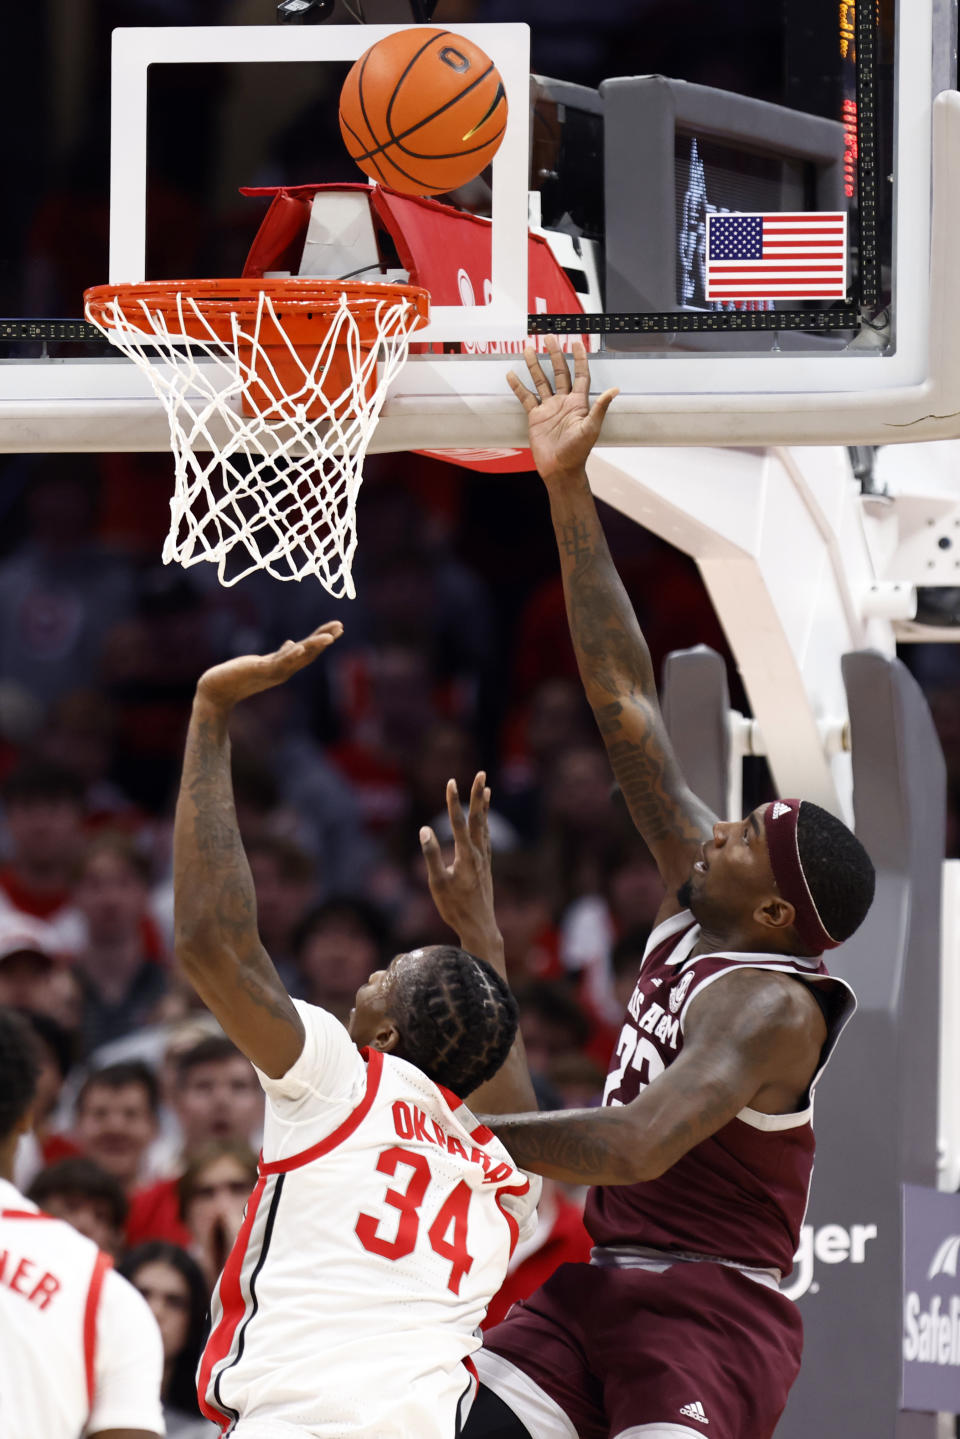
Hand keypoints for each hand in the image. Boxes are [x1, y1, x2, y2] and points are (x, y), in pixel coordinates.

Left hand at [195, 621, 342, 710]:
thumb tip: (291, 643)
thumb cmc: (237, 676)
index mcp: (284, 667)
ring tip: (329, 637)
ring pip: (297, 658)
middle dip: (324, 640)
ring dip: (313, 647)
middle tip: (340, 627)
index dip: (322, 639)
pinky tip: (298, 646)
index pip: (308, 651)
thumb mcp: (262, 663)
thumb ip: (279, 655)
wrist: (216, 690)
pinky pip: (278, 662)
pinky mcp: (258, 670)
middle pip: (308, 653)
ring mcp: (272, 671)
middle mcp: (282, 670)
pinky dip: (289, 655)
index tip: (337, 628)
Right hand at [420, 772, 498, 955]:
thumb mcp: (438, 884)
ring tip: (487, 789)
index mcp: (466, 856)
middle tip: (481, 774)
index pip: (459, 822)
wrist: (480, 927)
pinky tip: (484, 822)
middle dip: (477, 795)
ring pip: (485, 827)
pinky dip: (485, 824)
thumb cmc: (455, 908)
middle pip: (478, 818)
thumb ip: (432, 855)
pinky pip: (487, 838)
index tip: (451, 782)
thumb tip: (425, 830)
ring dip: (484, 807)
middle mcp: (479, 854)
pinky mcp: (486, 867)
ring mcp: (484, 860)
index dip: (454, 801)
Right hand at [507, 336, 617, 484]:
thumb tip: (615, 390)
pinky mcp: (535, 417)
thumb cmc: (578, 452)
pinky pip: (526, 397)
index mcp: (579, 403)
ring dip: (535, 365)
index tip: (575, 342)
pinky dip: (518, 386)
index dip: (579, 358)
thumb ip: (600, 408)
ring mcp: (549, 408)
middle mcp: (564, 401)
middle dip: (554, 354)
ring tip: (528, 349)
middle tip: (548, 337)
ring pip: (541, 381)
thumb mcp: (591, 428)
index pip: (580, 374)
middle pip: (559, 372)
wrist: (560, 469)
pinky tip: (512, 375)